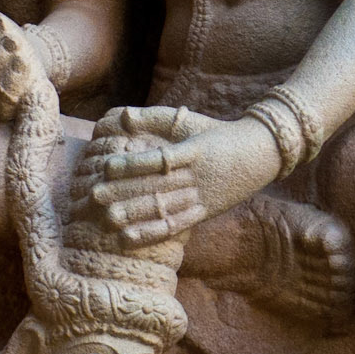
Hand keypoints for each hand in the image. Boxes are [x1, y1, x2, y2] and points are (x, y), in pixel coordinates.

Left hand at [77, 108, 281, 248]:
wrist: (261, 154)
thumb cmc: (218, 133)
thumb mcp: (188, 122)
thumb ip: (154, 118)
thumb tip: (122, 115)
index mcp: (192, 151)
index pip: (159, 159)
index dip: (132, 164)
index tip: (106, 166)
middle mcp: (196, 177)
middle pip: (156, 187)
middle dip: (124, 192)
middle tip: (93, 196)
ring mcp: (201, 197)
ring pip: (163, 209)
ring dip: (134, 215)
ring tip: (106, 219)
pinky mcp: (204, 213)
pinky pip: (175, 226)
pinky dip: (151, 234)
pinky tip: (127, 238)